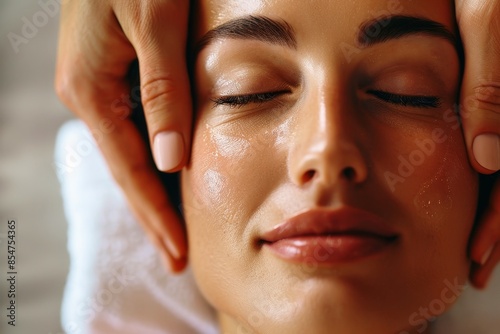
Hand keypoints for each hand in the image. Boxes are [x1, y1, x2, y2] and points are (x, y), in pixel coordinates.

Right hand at [55, 0, 190, 271]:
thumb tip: (171, 160)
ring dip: (157, 188)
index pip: (131, 170)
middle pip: (129, 169)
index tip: (178, 252)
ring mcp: (102, 83)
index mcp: (92, 90)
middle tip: (178, 255)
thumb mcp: (155, 22)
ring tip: (177, 227)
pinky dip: (156, 153)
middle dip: (154, 213)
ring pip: (134, 150)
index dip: (156, 214)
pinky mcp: (117, 71)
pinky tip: (172, 172)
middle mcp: (91, 94)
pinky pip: (138, 124)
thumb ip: (163, 91)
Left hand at [455, 0, 499, 287]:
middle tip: (475, 268)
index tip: (476, 257)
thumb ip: (492, 84)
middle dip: (498, 230)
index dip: (498, 223)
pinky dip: (493, 183)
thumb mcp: (491, 18)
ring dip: (497, 215)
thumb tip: (489, 159)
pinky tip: (477, 198)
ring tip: (478, 251)